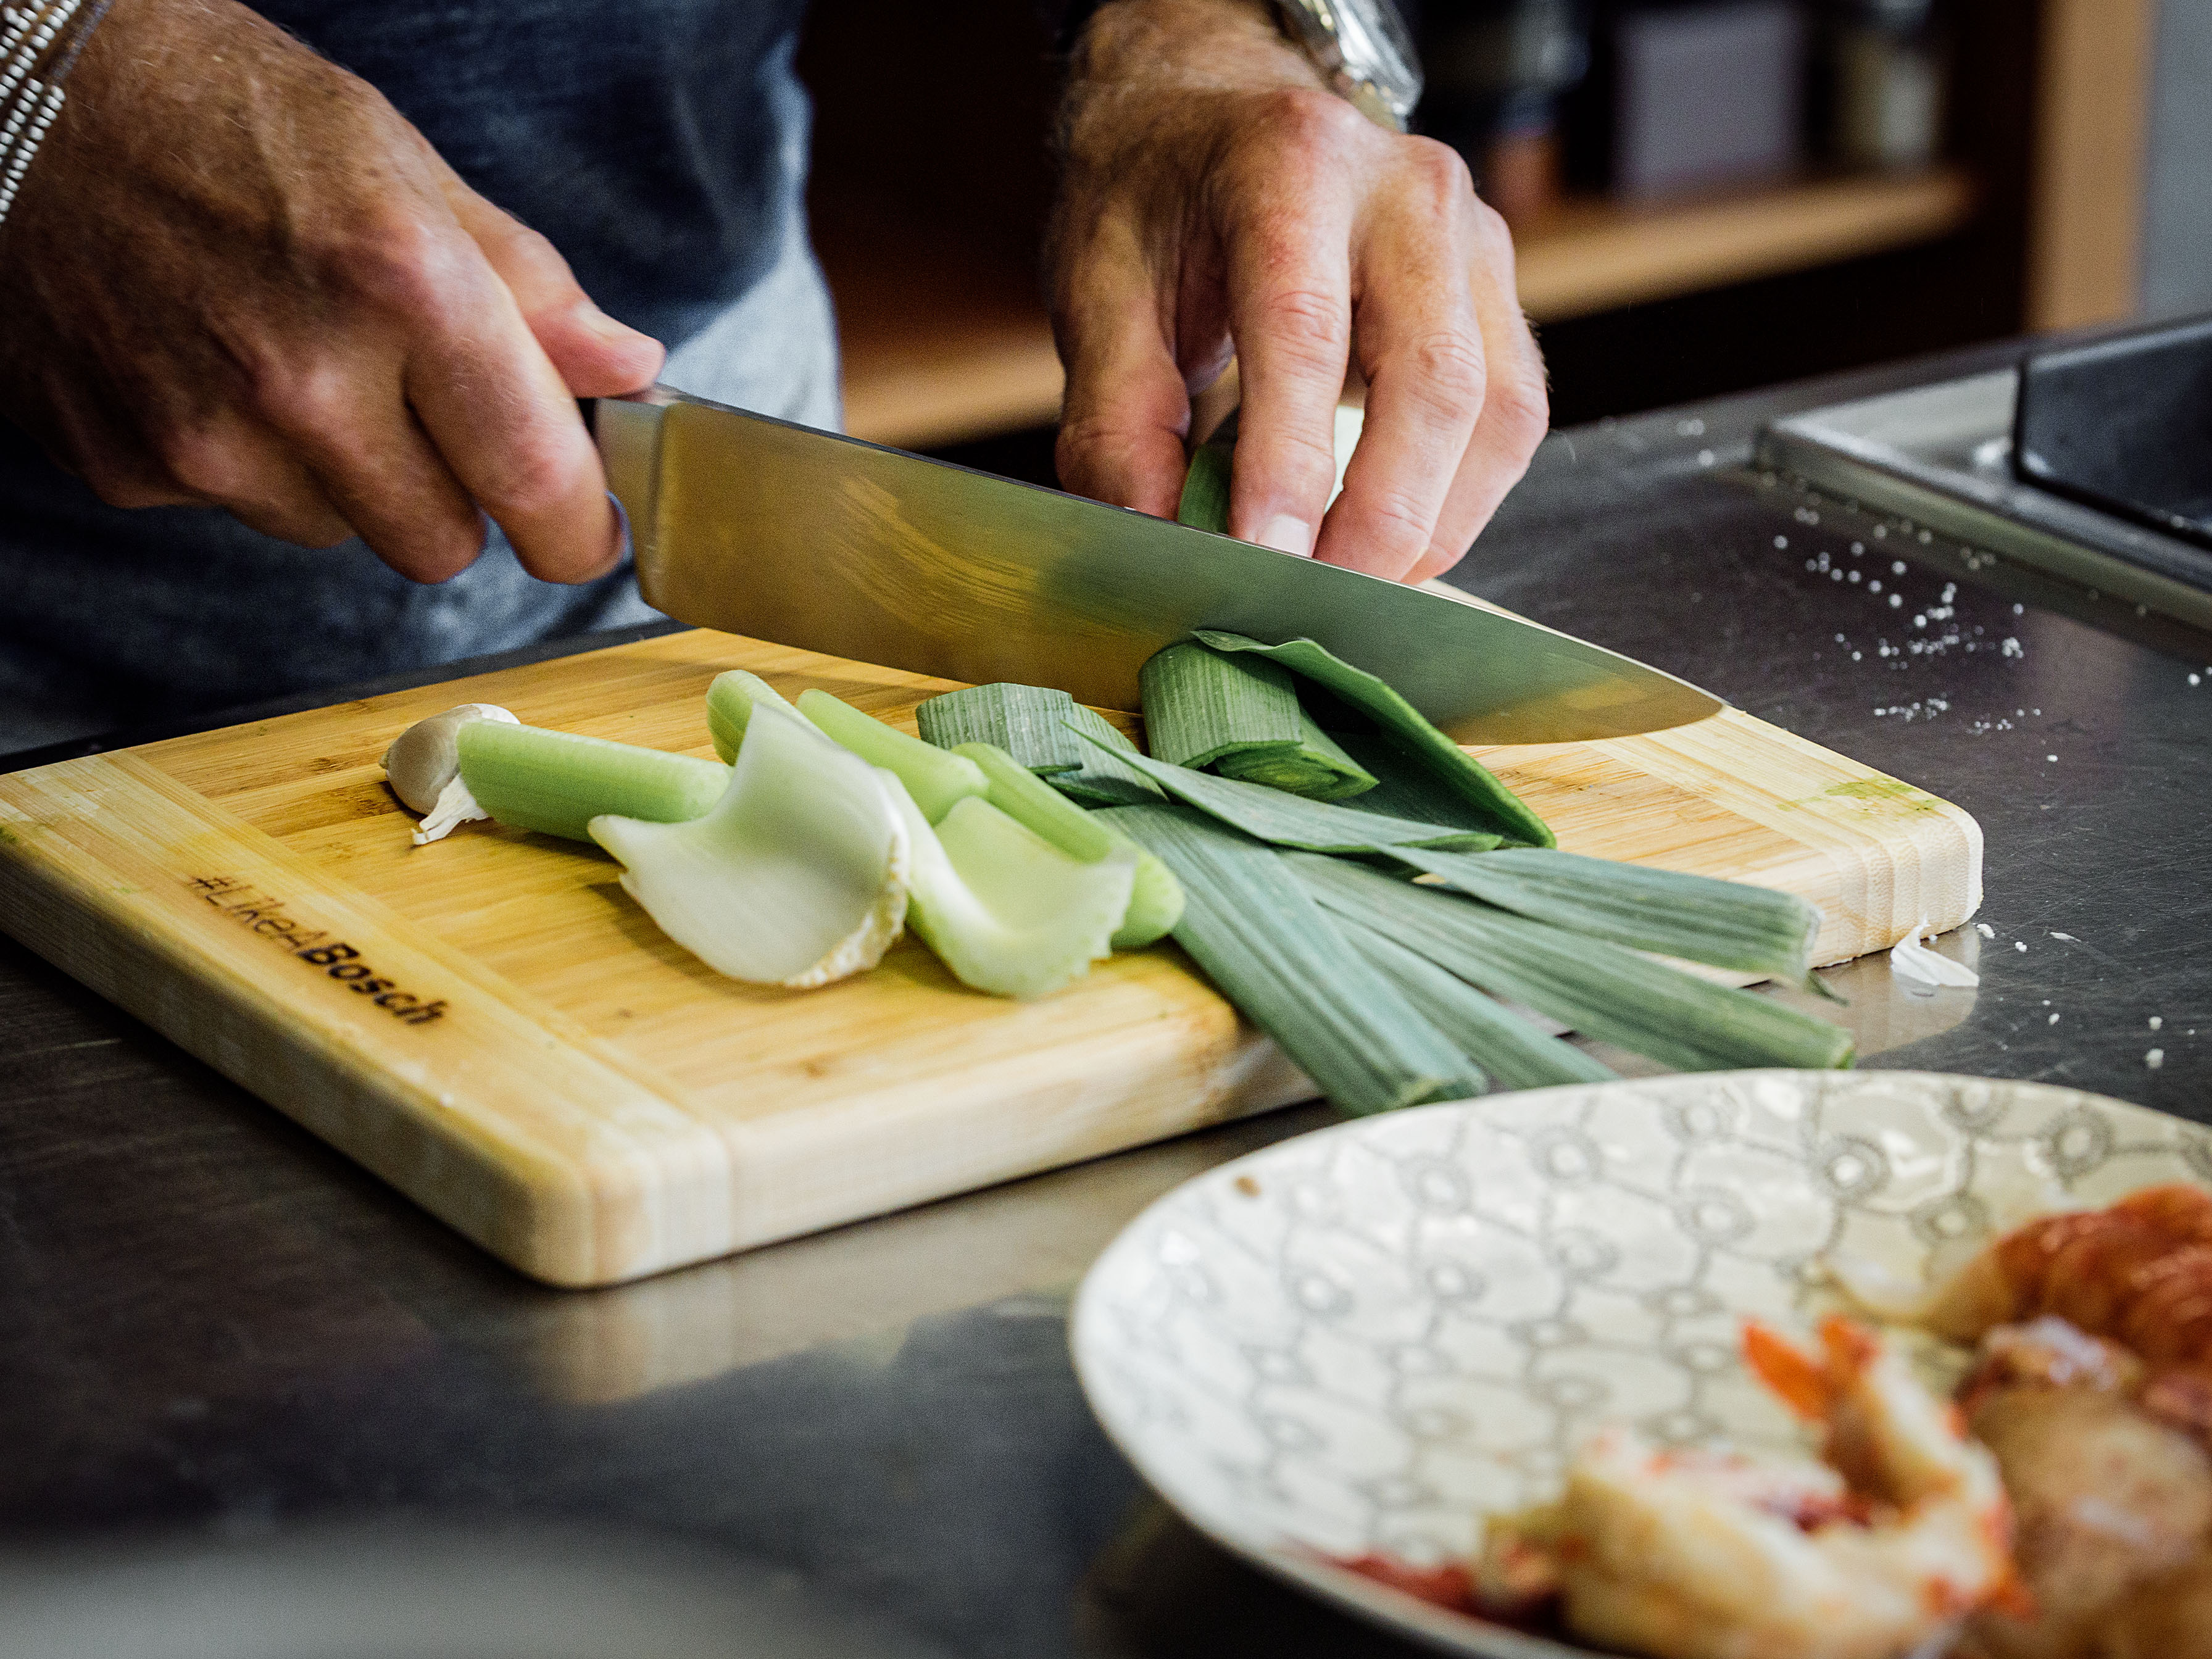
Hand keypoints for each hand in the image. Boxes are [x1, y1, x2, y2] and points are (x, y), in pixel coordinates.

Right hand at [0, 0, 663, 582]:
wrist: (21, 98)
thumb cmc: (227, 115)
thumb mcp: (405, 169)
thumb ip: (531, 291)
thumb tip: (629, 370)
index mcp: (401, 286)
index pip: (534, 478)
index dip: (577, 528)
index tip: (588, 532)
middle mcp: (305, 378)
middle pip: (443, 545)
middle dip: (455, 498)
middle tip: (425, 416)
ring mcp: (207, 436)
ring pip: (342, 533)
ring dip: (347, 477)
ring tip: (296, 360)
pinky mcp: (129, 467)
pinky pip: (243, 511)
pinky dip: (251, 462)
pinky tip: (213, 366)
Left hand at [1049, 0, 1546, 583]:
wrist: (1218, 112)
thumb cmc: (1157, 201)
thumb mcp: (1096, 290)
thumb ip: (1117, 418)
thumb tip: (1156, 537)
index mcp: (1289, 163)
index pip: (1304, 332)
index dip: (1289, 464)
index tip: (1262, 561)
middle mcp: (1405, 189)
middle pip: (1433, 377)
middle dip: (1380, 517)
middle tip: (1316, 605)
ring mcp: (1471, 235)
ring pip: (1495, 409)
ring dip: (1432, 522)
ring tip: (1354, 587)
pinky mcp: (1498, 286)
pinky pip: (1510, 416)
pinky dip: (1458, 499)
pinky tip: (1395, 541)